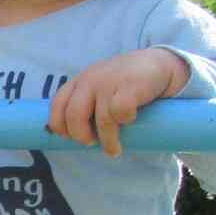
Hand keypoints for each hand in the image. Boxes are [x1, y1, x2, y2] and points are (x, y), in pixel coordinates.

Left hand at [46, 49, 188, 156]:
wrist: (159, 65)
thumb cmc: (125, 84)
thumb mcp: (99, 89)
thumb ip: (84, 104)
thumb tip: (71, 137)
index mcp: (79, 81)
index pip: (57, 106)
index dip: (60, 127)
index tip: (71, 138)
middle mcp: (90, 79)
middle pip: (73, 115)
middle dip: (80, 136)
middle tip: (91, 143)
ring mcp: (110, 82)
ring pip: (101, 120)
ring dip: (107, 141)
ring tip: (114, 149)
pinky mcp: (130, 86)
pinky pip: (121, 113)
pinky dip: (125, 122)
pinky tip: (130, 121)